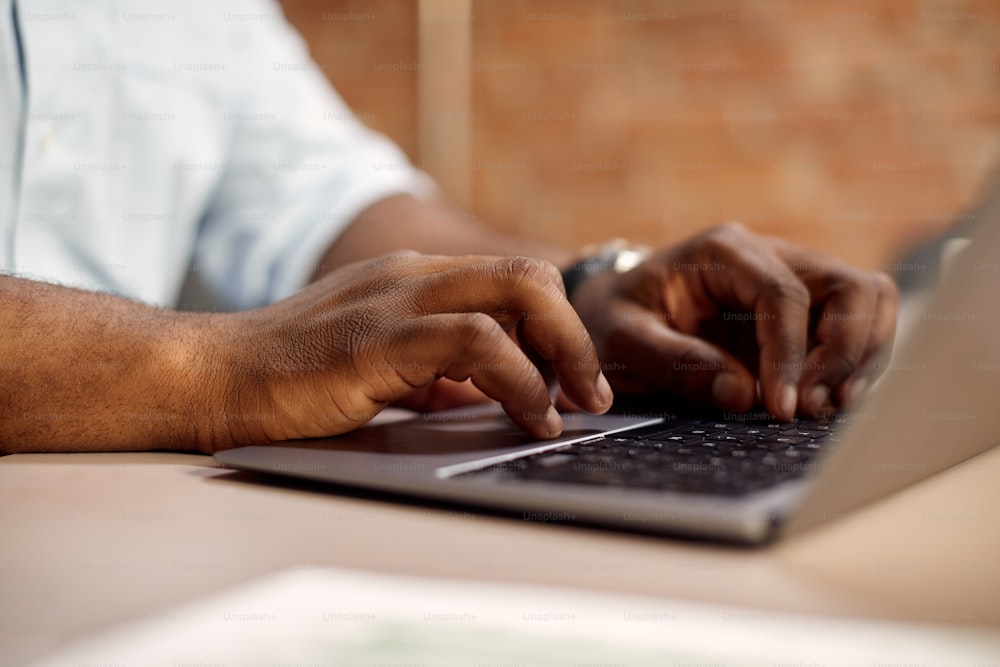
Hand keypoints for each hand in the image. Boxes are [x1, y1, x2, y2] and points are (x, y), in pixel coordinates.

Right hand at [206, 252, 611, 451]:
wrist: (213, 377)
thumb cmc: (290, 379)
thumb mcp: (381, 368)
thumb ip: (437, 375)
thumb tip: (496, 398)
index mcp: (414, 280)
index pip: (511, 280)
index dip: (555, 327)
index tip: (574, 378)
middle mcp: (413, 277)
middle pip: (528, 274)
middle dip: (574, 334)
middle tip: (591, 392)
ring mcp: (396, 300)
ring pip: (516, 292)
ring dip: (561, 354)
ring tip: (570, 408)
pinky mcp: (379, 337)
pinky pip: (475, 341)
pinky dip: (519, 380)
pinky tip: (530, 415)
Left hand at [570, 223, 898, 419]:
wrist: (618, 307)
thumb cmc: (619, 317)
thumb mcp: (624, 339)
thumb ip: (677, 362)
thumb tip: (744, 393)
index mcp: (724, 250)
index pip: (783, 293)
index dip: (791, 352)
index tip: (782, 406)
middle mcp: (770, 255)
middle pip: (851, 287)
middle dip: (845, 352)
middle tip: (813, 407)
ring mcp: (795, 278)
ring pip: (869, 302)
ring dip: (860, 358)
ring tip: (825, 408)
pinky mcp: (807, 310)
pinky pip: (858, 327)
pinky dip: (855, 364)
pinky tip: (826, 401)